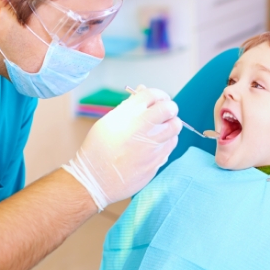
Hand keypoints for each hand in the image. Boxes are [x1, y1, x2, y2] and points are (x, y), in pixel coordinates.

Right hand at [62, 86, 181, 210]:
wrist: (94, 180)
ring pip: (175, 127)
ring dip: (170, 124)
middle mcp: (141, 128)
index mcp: (127, 115)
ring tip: (161, 129)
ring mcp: (151, 146)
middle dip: (169, 108)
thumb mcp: (108, 122)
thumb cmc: (98, 149)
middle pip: (169, 108)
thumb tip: (142, 89)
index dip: (159, 95)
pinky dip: (167, 141)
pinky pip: (171, 145)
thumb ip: (128, 105)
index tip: (159, 100)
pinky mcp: (157, 161)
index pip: (152, 94)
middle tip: (165, 113)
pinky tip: (157, 144)